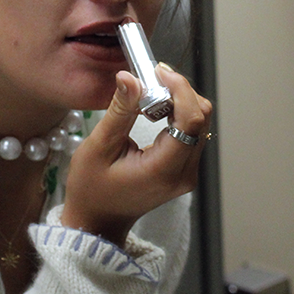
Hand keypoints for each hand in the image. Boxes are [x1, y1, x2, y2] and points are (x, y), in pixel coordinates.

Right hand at [61, 65, 211, 245]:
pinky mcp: (185, 170)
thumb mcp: (99, 148)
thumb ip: (119, 111)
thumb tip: (130, 78)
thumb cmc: (91, 189)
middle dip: (180, 92)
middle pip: (201, 119)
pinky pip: (192, 133)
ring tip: (151, 93)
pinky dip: (179, 114)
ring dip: (180, 101)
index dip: (180, 89)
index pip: (191, 121)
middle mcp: (184, 174)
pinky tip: (157, 109)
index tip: (159, 72)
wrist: (97, 221)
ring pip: (200, 123)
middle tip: (153, 79)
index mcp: (164, 170)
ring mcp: (188, 174)